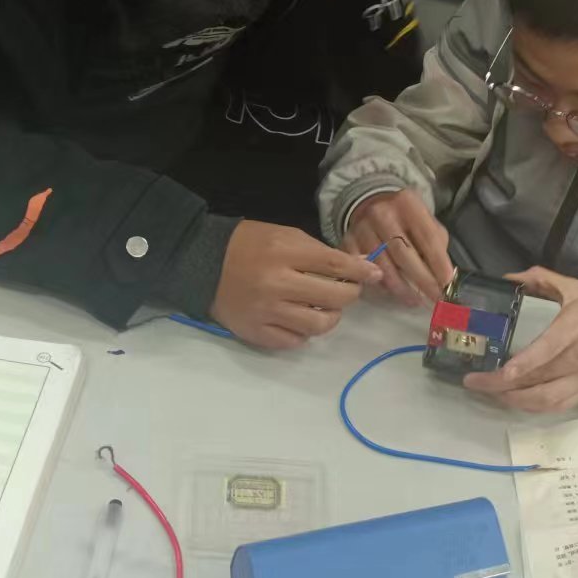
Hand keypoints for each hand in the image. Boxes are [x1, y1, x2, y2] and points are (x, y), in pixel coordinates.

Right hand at [210, 219, 382, 349]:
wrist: (203, 262)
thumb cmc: (250, 244)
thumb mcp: (287, 236)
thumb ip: (322, 252)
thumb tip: (361, 266)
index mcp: (285, 253)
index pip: (336, 266)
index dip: (361, 272)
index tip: (374, 274)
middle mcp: (276, 284)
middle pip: (333, 298)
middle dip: (349, 294)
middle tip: (344, 290)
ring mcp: (266, 312)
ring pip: (318, 325)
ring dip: (329, 317)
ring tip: (323, 307)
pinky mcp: (255, 333)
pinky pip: (294, 341)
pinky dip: (303, 332)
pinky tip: (299, 318)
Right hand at [345, 189, 452, 305]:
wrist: (370, 205)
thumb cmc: (405, 219)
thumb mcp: (424, 222)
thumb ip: (435, 244)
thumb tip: (443, 277)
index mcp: (407, 203)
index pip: (427, 237)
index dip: (438, 262)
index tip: (447, 283)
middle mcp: (382, 213)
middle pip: (404, 253)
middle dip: (422, 280)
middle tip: (435, 298)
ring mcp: (361, 228)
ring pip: (383, 266)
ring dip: (402, 288)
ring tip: (415, 300)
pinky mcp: (347, 242)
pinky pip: (365, 270)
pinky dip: (381, 285)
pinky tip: (393, 292)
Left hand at [463, 267, 577, 413]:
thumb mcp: (575, 288)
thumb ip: (541, 280)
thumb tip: (508, 278)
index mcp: (574, 328)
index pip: (546, 351)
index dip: (521, 365)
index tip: (498, 371)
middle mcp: (577, 358)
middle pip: (537, 380)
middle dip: (502, 386)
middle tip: (473, 382)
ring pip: (544, 400)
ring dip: (513, 401)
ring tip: (488, 393)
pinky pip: (555, 407)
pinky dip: (531, 408)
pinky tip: (512, 401)